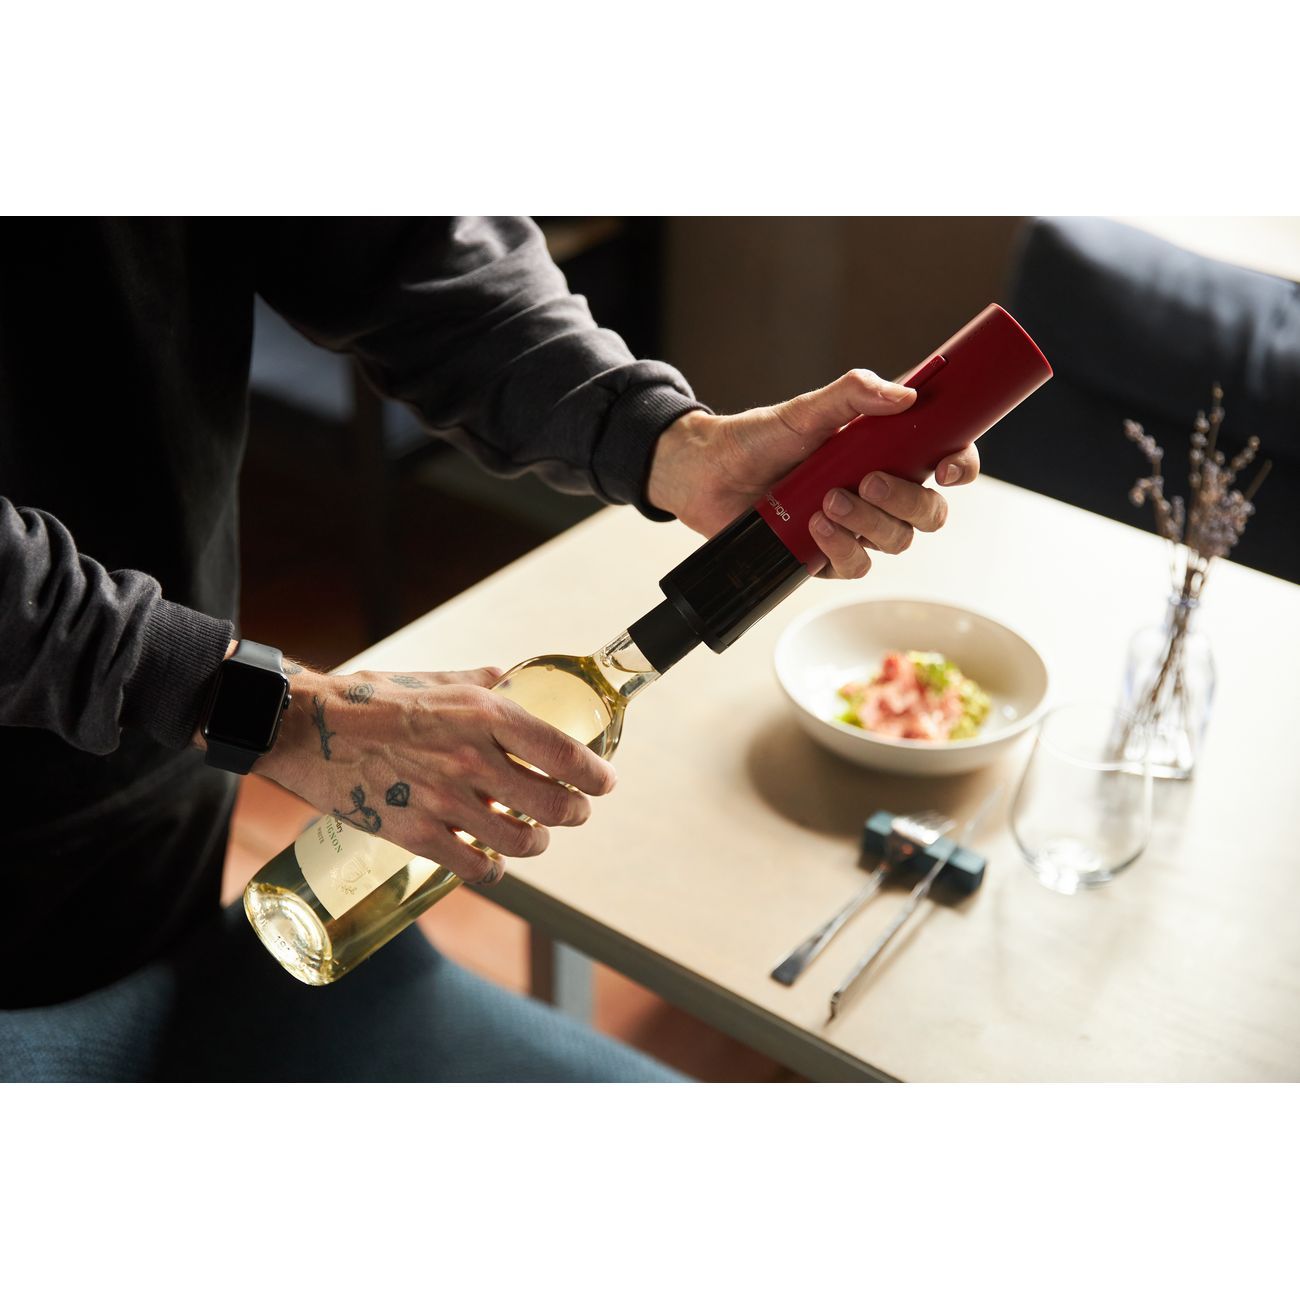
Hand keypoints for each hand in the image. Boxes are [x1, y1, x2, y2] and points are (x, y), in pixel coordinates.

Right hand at [253, 664, 616, 885]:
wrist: (305, 728)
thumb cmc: (370, 699)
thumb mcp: (435, 680)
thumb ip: (479, 685)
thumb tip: (509, 681)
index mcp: (483, 714)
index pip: (562, 752)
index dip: (595, 774)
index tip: (605, 782)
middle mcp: (472, 759)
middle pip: (552, 804)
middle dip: (575, 812)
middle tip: (576, 811)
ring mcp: (444, 801)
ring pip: (520, 841)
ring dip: (538, 843)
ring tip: (538, 837)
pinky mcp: (415, 834)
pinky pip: (476, 868)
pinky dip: (495, 871)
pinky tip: (495, 864)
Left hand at [646, 370, 980, 578]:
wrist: (708, 473)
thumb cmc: (759, 438)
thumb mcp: (804, 410)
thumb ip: (851, 394)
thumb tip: (904, 393)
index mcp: (887, 451)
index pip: (945, 459)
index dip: (960, 466)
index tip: (946, 467)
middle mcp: (879, 490)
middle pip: (929, 511)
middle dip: (908, 501)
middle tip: (868, 482)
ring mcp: (856, 525)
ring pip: (896, 540)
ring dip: (868, 523)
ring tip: (827, 501)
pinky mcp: (828, 555)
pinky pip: (857, 564)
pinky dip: (842, 549)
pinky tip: (816, 528)